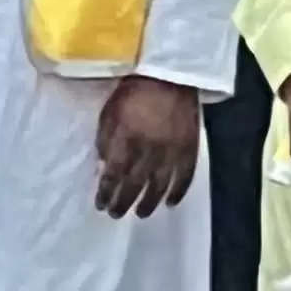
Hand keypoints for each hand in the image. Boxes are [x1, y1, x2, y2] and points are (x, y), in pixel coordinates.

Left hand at [92, 75, 204, 216]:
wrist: (170, 76)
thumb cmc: (132, 91)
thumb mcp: (109, 111)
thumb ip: (105, 140)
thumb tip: (103, 165)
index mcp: (127, 137)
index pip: (114, 173)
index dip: (106, 191)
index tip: (100, 203)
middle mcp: (150, 148)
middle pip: (135, 183)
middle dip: (123, 202)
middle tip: (115, 214)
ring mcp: (172, 150)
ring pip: (160, 185)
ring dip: (149, 202)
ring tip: (141, 214)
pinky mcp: (190, 149)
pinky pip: (185, 177)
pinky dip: (178, 192)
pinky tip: (170, 203)